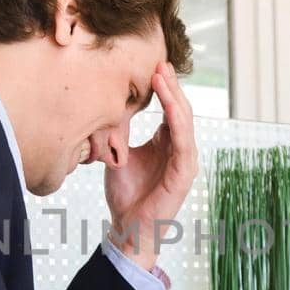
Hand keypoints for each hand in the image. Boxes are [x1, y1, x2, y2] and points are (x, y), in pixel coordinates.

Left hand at [104, 61, 197, 270]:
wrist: (128, 227)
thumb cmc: (126, 195)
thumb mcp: (118, 156)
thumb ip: (118, 134)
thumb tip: (104, 109)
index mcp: (167, 143)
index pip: (170, 108)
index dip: (163, 87)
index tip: (153, 65)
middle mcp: (179, 149)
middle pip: (180, 109)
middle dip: (170, 85)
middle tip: (160, 62)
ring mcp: (185, 161)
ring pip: (184, 121)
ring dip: (174, 97)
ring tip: (163, 76)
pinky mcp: (184, 174)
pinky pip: (183, 142)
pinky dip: (176, 121)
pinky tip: (168, 104)